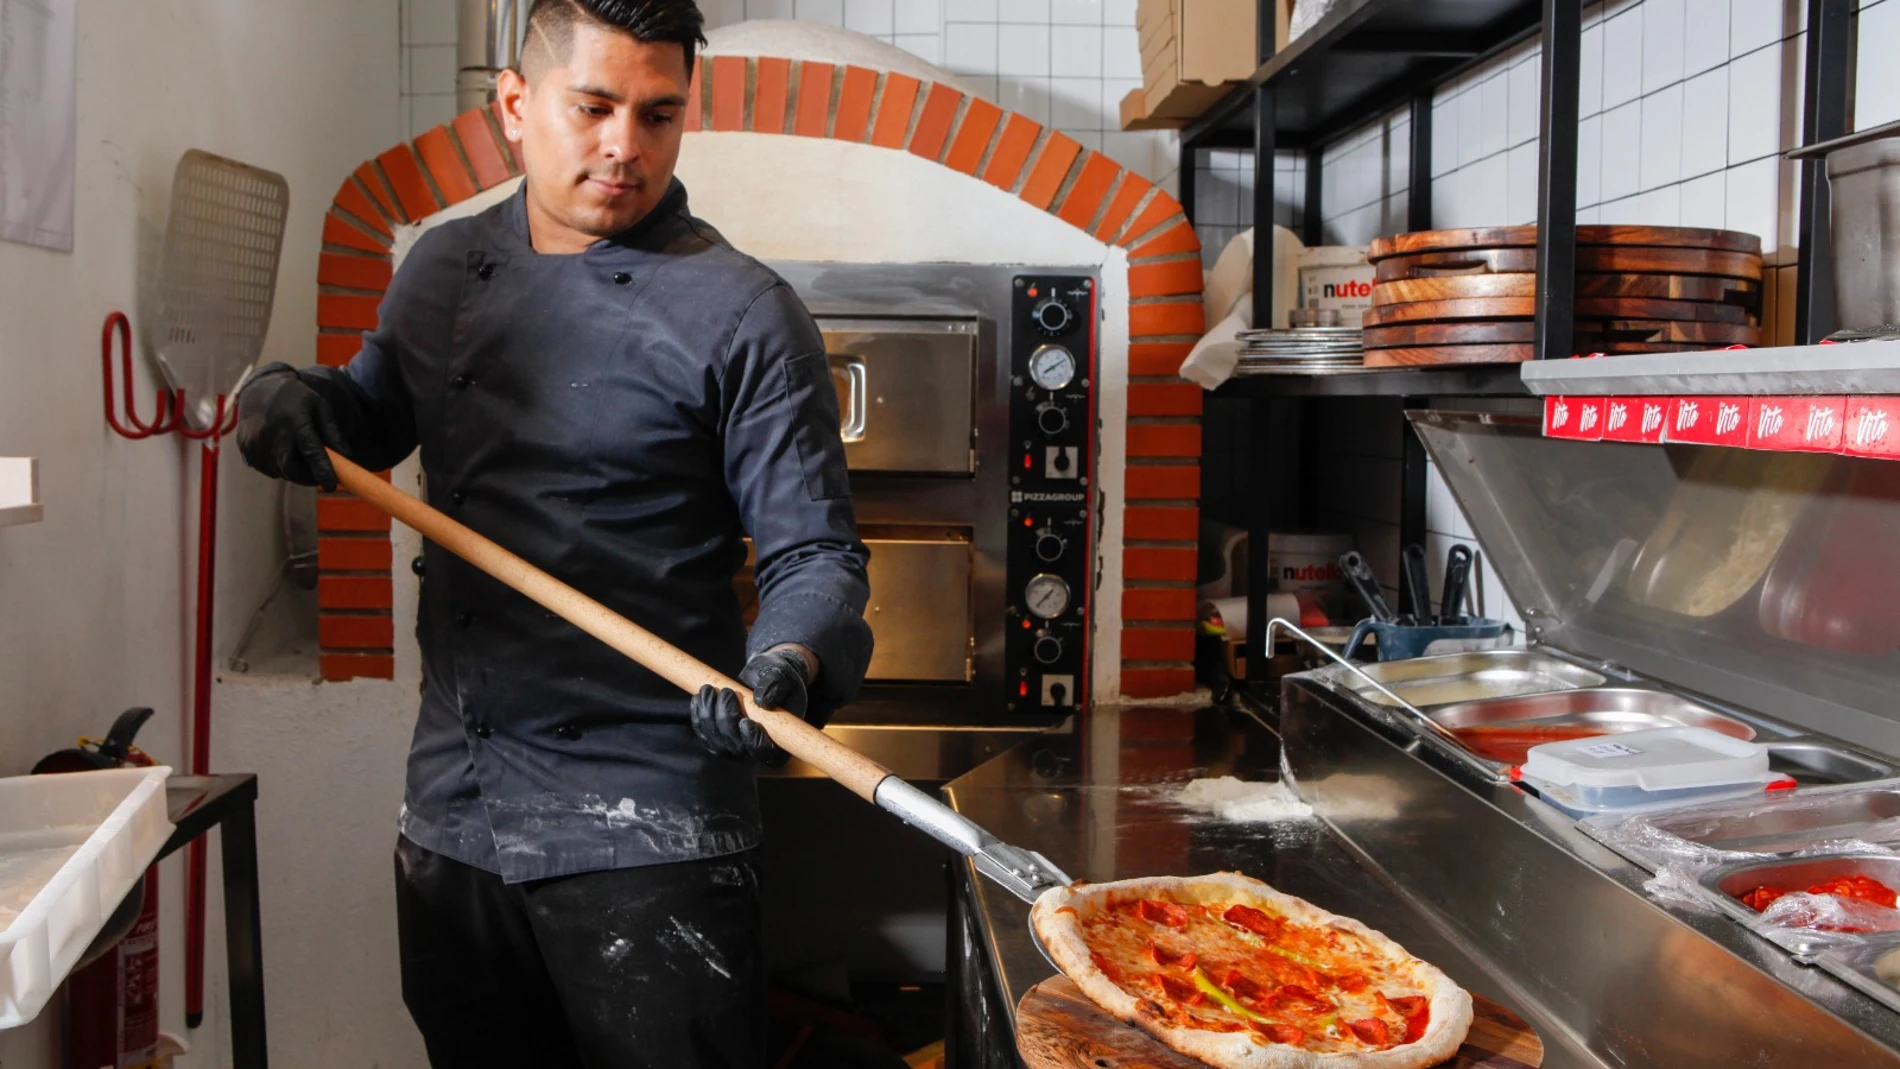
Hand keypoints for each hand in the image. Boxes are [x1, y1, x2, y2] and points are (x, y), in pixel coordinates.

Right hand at [235, 364, 347, 490]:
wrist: (259, 387)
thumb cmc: (296, 397)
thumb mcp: (320, 406)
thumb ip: (333, 431)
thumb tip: (346, 456)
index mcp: (295, 422)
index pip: (311, 453)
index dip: (322, 471)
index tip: (332, 486)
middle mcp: (272, 434)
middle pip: (292, 470)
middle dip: (307, 477)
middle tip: (317, 473)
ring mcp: (255, 443)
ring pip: (279, 472)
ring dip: (292, 471)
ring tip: (297, 453)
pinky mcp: (244, 449)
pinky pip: (265, 469)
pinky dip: (276, 467)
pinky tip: (280, 451)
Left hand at [690, 648, 812, 763]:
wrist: (764, 674)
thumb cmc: (779, 676)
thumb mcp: (783, 675)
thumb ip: (776, 685)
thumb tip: (763, 700)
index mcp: (781, 741)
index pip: (766, 752)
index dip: (754, 741)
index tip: (745, 721)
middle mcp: (757, 751)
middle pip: (737, 748)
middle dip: (726, 719)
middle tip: (726, 692)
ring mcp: (736, 747)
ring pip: (717, 743)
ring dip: (708, 716)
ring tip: (708, 689)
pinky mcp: (719, 739)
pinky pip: (705, 735)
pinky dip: (699, 717)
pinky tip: (699, 699)